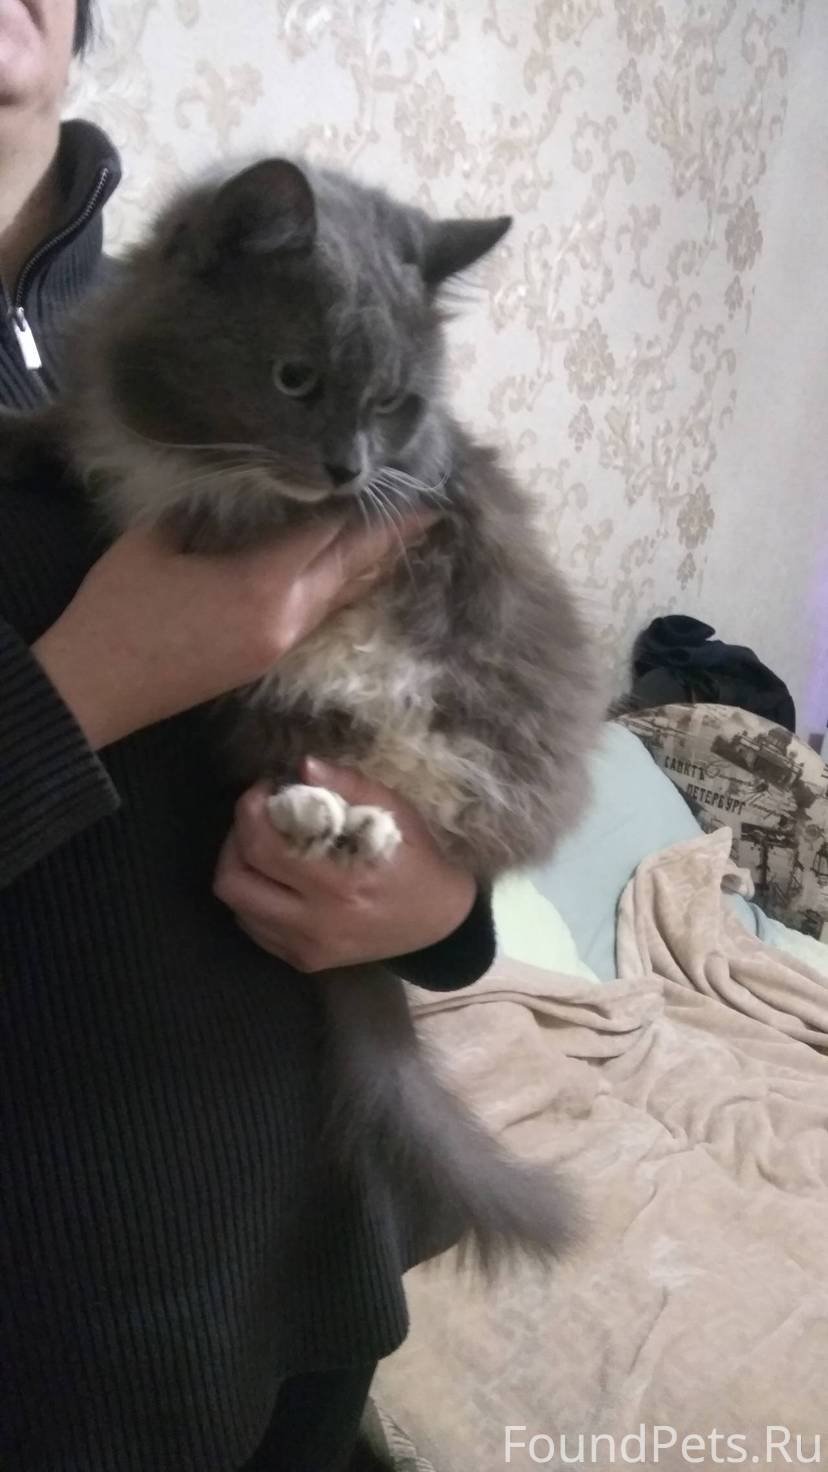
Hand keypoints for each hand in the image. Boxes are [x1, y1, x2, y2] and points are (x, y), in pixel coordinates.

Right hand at [32, 511, 434, 749]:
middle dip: (391, 535)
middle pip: (351, 566)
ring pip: (341, 595)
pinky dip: (344, 585)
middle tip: (431, 504)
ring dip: (374, 563)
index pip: (327, 530)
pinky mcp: (268, 658)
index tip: (393, 472)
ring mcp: (281, 643)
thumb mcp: (154, 541)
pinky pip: (321, 613)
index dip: (358, 499)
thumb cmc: (117, 610)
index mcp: (261, 584)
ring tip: (407, 534)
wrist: (95, 690)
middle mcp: (286, 617)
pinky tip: (354, 571)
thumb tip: (242, 483)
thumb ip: (205, 510)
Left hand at [212, 759, 476, 971]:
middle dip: (235, 839)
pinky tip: (274, 880)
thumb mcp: (396, 813)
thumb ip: (351, 785)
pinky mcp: (304, 961)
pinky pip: (254, 929)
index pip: (263, 847)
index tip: (265, 791)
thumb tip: (303, 765)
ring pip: (236, 907)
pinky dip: (252, 900)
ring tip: (260, 848)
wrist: (440, 923)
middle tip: (256, 819)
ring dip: (238, 869)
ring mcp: (307, 947)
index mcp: (341, 882)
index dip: (250, 810)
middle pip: (234, 881)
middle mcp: (317, 921)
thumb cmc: (417, 860)